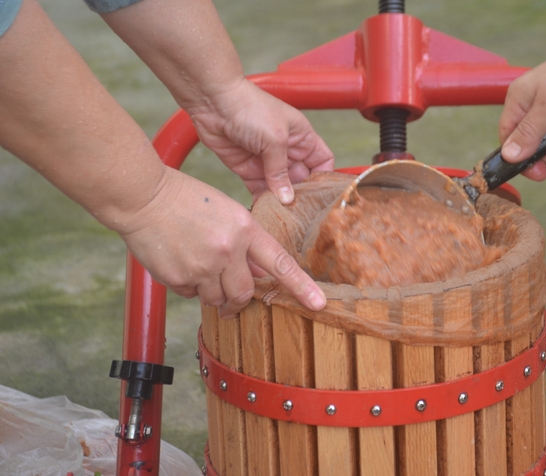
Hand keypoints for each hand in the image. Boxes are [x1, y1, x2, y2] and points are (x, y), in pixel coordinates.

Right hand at [118, 167, 325, 316]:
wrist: (143, 197)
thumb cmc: (186, 200)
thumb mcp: (227, 213)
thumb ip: (244, 244)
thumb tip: (254, 274)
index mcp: (244, 229)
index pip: (280, 263)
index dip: (301, 286)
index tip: (318, 304)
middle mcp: (227, 250)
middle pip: (244, 293)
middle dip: (239, 301)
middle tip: (232, 302)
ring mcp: (202, 267)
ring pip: (217, 298)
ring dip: (212, 292)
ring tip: (198, 266)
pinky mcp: (178, 278)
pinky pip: (192, 296)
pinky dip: (189, 286)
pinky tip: (181, 262)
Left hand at [187, 79, 334, 202]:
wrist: (214, 102)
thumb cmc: (250, 108)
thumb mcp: (274, 139)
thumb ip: (281, 171)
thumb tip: (288, 198)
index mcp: (302, 137)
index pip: (322, 161)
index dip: (325, 178)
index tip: (324, 198)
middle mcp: (287, 151)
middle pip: (302, 179)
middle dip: (303, 196)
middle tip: (304, 216)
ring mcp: (267, 161)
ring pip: (281, 188)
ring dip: (282, 202)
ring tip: (287, 219)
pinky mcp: (248, 169)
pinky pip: (259, 190)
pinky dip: (263, 201)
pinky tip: (267, 213)